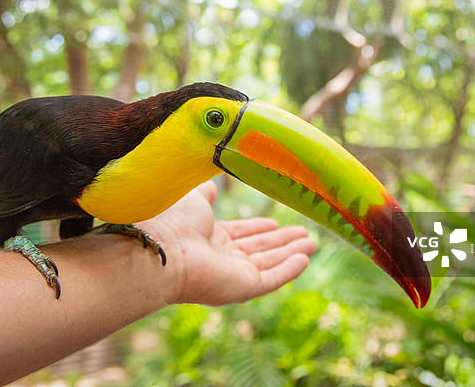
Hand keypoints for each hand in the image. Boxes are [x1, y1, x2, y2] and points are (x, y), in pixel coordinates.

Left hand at [141, 181, 316, 305]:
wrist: (163, 247)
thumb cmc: (172, 221)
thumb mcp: (192, 197)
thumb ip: (205, 193)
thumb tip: (211, 187)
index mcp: (207, 237)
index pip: (239, 234)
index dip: (258, 229)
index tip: (274, 224)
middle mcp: (221, 258)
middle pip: (258, 250)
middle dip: (281, 242)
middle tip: (304, 234)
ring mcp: (232, 274)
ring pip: (269, 264)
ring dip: (290, 254)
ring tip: (312, 244)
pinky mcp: (242, 287)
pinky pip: (271, 278)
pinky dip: (289, 270)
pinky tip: (304, 259)